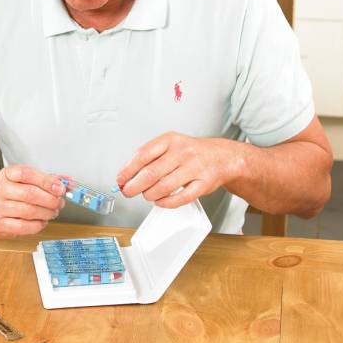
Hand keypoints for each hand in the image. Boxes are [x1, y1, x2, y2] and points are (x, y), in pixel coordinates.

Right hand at [0, 165, 66, 237]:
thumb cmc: (13, 195)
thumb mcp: (27, 182)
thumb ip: (48, 180)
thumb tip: (69, 182)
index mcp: (7, 174)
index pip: (26, 174)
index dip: (46, 181)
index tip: (60, 188)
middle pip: (29, 194)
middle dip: (50, 200)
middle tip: (60, 203)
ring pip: (29, 211)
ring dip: (47, 213)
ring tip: (53, 212)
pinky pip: (23, 227)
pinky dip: (38, 225)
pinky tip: (42, 221)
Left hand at [116, 133, 243, 208]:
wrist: (222, 157)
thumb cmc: (191, 152)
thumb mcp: (170, 145)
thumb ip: (150, 157)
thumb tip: (127, 175)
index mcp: (170, 140)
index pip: (143, 155)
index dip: (128, 170)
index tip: (120, 179)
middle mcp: (182, 152)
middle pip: (151, 173)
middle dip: (134, 186)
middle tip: (128, 192)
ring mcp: (194, 168)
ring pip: (164, 187)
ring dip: (150, 194)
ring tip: (147, 195)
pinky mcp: (203, 184)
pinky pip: (180, 198)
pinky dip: (166, 203)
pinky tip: (160, 201)